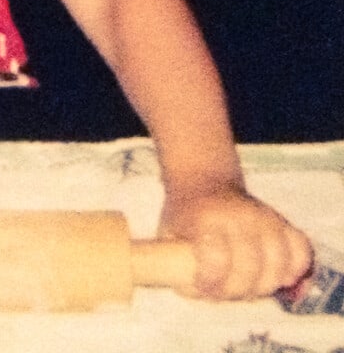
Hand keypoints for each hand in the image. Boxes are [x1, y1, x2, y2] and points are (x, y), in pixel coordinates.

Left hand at [159, 186, 311, 300]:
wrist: (204, 179)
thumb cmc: (186, 213)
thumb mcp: (169, 231)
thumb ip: (175, 263)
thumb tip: (195, 291)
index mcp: (206, 217)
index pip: (217, 257)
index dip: (213, 281)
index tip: (206, 289)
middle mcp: (239, 215)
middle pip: (251, 265)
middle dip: (238, 290)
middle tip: (225, 292)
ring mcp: (264, 217)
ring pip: (281, 260)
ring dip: (267, 284)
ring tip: (250, 288)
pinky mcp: (282, 222)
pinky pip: (302, 249)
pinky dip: (298, 270)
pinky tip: (283, 281)